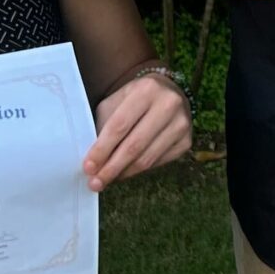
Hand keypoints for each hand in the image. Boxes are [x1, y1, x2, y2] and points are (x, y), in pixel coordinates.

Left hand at [83, 72, 193, 190]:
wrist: (167, 92)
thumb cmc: (133, 100)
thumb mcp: (115, 103)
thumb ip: (104, 126)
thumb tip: (93, 160)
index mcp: (146, 90)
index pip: (120, 126)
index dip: (102, 149)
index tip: (88, 167)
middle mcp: (168, 105)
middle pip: (134, 145)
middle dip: (111, 168)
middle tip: (95, 183)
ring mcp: (181, 124)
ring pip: (147, 159)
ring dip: (123, 173)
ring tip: (106, 180)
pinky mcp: (186, 141)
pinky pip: (158, 163)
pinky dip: (138, 171)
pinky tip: (125, 172)